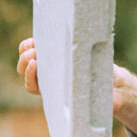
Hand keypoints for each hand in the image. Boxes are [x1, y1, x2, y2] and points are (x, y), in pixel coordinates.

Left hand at [17, 37, 136, 136]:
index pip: (33, 86)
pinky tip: (41, 35)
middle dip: (25, 62)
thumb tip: (111, 101)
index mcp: (53, 93)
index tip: (35, 64)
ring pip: (27, 58)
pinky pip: (37, 45)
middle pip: (24, 71)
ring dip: (27, 49)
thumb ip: (107, 102)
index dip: (29, 76)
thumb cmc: (107, 94)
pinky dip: (36, 40)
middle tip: (35, 54)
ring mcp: (48, 65)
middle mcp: (46, 79)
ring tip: (35, 43)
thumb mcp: (109, 100)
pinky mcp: (54, 53)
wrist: (111, 85)